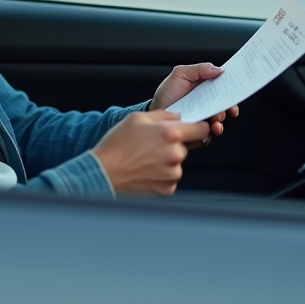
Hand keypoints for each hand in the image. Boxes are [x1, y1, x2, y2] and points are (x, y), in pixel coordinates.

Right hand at [91, 110, 210, 195]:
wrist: (103, 173)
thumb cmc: (116, 146)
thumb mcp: (136, 118)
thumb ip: (163, 115)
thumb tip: (177, 116)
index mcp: (170, 134)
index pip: (201, 129)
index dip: (198, 128)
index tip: (194, 129)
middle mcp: (175, 154)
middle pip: (185, 147)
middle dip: (173, 145)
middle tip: (152, 145)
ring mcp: (172, 173)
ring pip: (177, 163)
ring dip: (166, 160)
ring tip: (145, 158)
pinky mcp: (167, 188)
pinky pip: (170, 177)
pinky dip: (161, 174)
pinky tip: (145, 170)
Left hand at [149, 62, 238, 146]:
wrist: (154, 111)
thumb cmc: (168, 92)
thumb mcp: (181, 74)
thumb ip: (199, 69)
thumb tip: (219, 69)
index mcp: (207, 89)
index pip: (226, 89)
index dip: (234, 89)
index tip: (238, 90)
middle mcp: (208, 104)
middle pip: (226, 106)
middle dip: (229, 108)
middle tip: (227, 108)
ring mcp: (204, 119)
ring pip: (220, 121)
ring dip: (220, 121)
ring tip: (216, 121)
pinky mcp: (198, 133)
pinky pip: (208, 135)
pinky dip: (210, 132)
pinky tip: (208, 128)